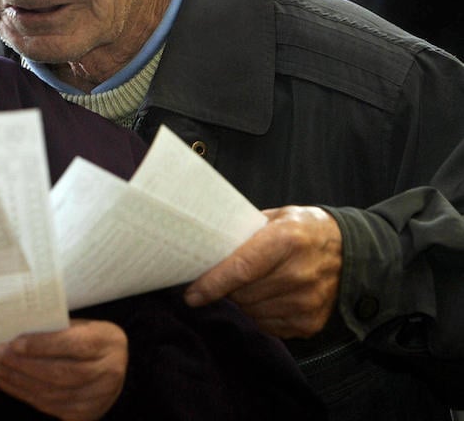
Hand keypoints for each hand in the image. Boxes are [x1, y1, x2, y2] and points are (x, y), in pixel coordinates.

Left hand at [0, 319, 126, 420]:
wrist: (114, 364)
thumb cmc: (89, 338)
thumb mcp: (80, 325)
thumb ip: (54, 328)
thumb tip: (14, 333)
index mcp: (108, 342)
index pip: (73, 345)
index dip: (42, 345)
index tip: (14, 343)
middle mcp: (108, 373)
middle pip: (60, 373)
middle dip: (22, 365)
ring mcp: (98, 398)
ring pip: (51, 393)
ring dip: (16, 380)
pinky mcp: (85, 415)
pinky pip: (49, 406)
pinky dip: (23, 393)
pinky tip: (6, 381)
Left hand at [184, 205, 342, 337]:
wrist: (351, 251)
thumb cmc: (303, 229)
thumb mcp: (276, 217)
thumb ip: (243, 232)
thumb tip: (205, 249)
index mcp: (286, 240)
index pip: (241, 269)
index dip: (212, 283)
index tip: (191, 294)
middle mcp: (299, 273)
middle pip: (242, 293)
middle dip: (227, 288)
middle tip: (228, 276)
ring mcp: (307, 302)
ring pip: (251, 311)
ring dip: (243, 301)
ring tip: (254, 282)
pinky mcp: (310, 323)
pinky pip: (267, 325)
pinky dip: (259, 313)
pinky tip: (270, 295)